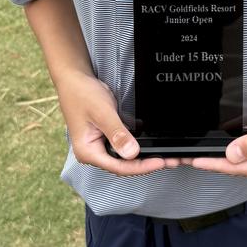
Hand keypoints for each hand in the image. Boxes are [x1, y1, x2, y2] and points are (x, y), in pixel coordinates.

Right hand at [56, 71, 183, 174]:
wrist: (75, 80)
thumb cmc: (82, 95)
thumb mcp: (102, 113)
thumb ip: (117, 133)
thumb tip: (132, 153)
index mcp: (88, 152)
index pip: (119, 167)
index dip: (141, 166)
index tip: (160, 161)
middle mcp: (95, 152)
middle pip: (125, 165)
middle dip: (148, 163)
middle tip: (171, 159)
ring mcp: (102, 145)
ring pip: (128, 156)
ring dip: (146, 154)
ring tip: (167, 154)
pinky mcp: (109, 137)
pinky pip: (127, 145)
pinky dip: (141, 144)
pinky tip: (155, 143)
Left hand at [180, 94, 246, 178]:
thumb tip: (232, 155)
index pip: (238, 168)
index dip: (215, 164)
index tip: (197, 161)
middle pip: (233, 166)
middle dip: (211, 162)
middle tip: (187, 160)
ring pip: (234, 158)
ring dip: (216, 155)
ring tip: (194, 155)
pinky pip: (238, 147)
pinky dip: (225, 145)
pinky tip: (211, 144)